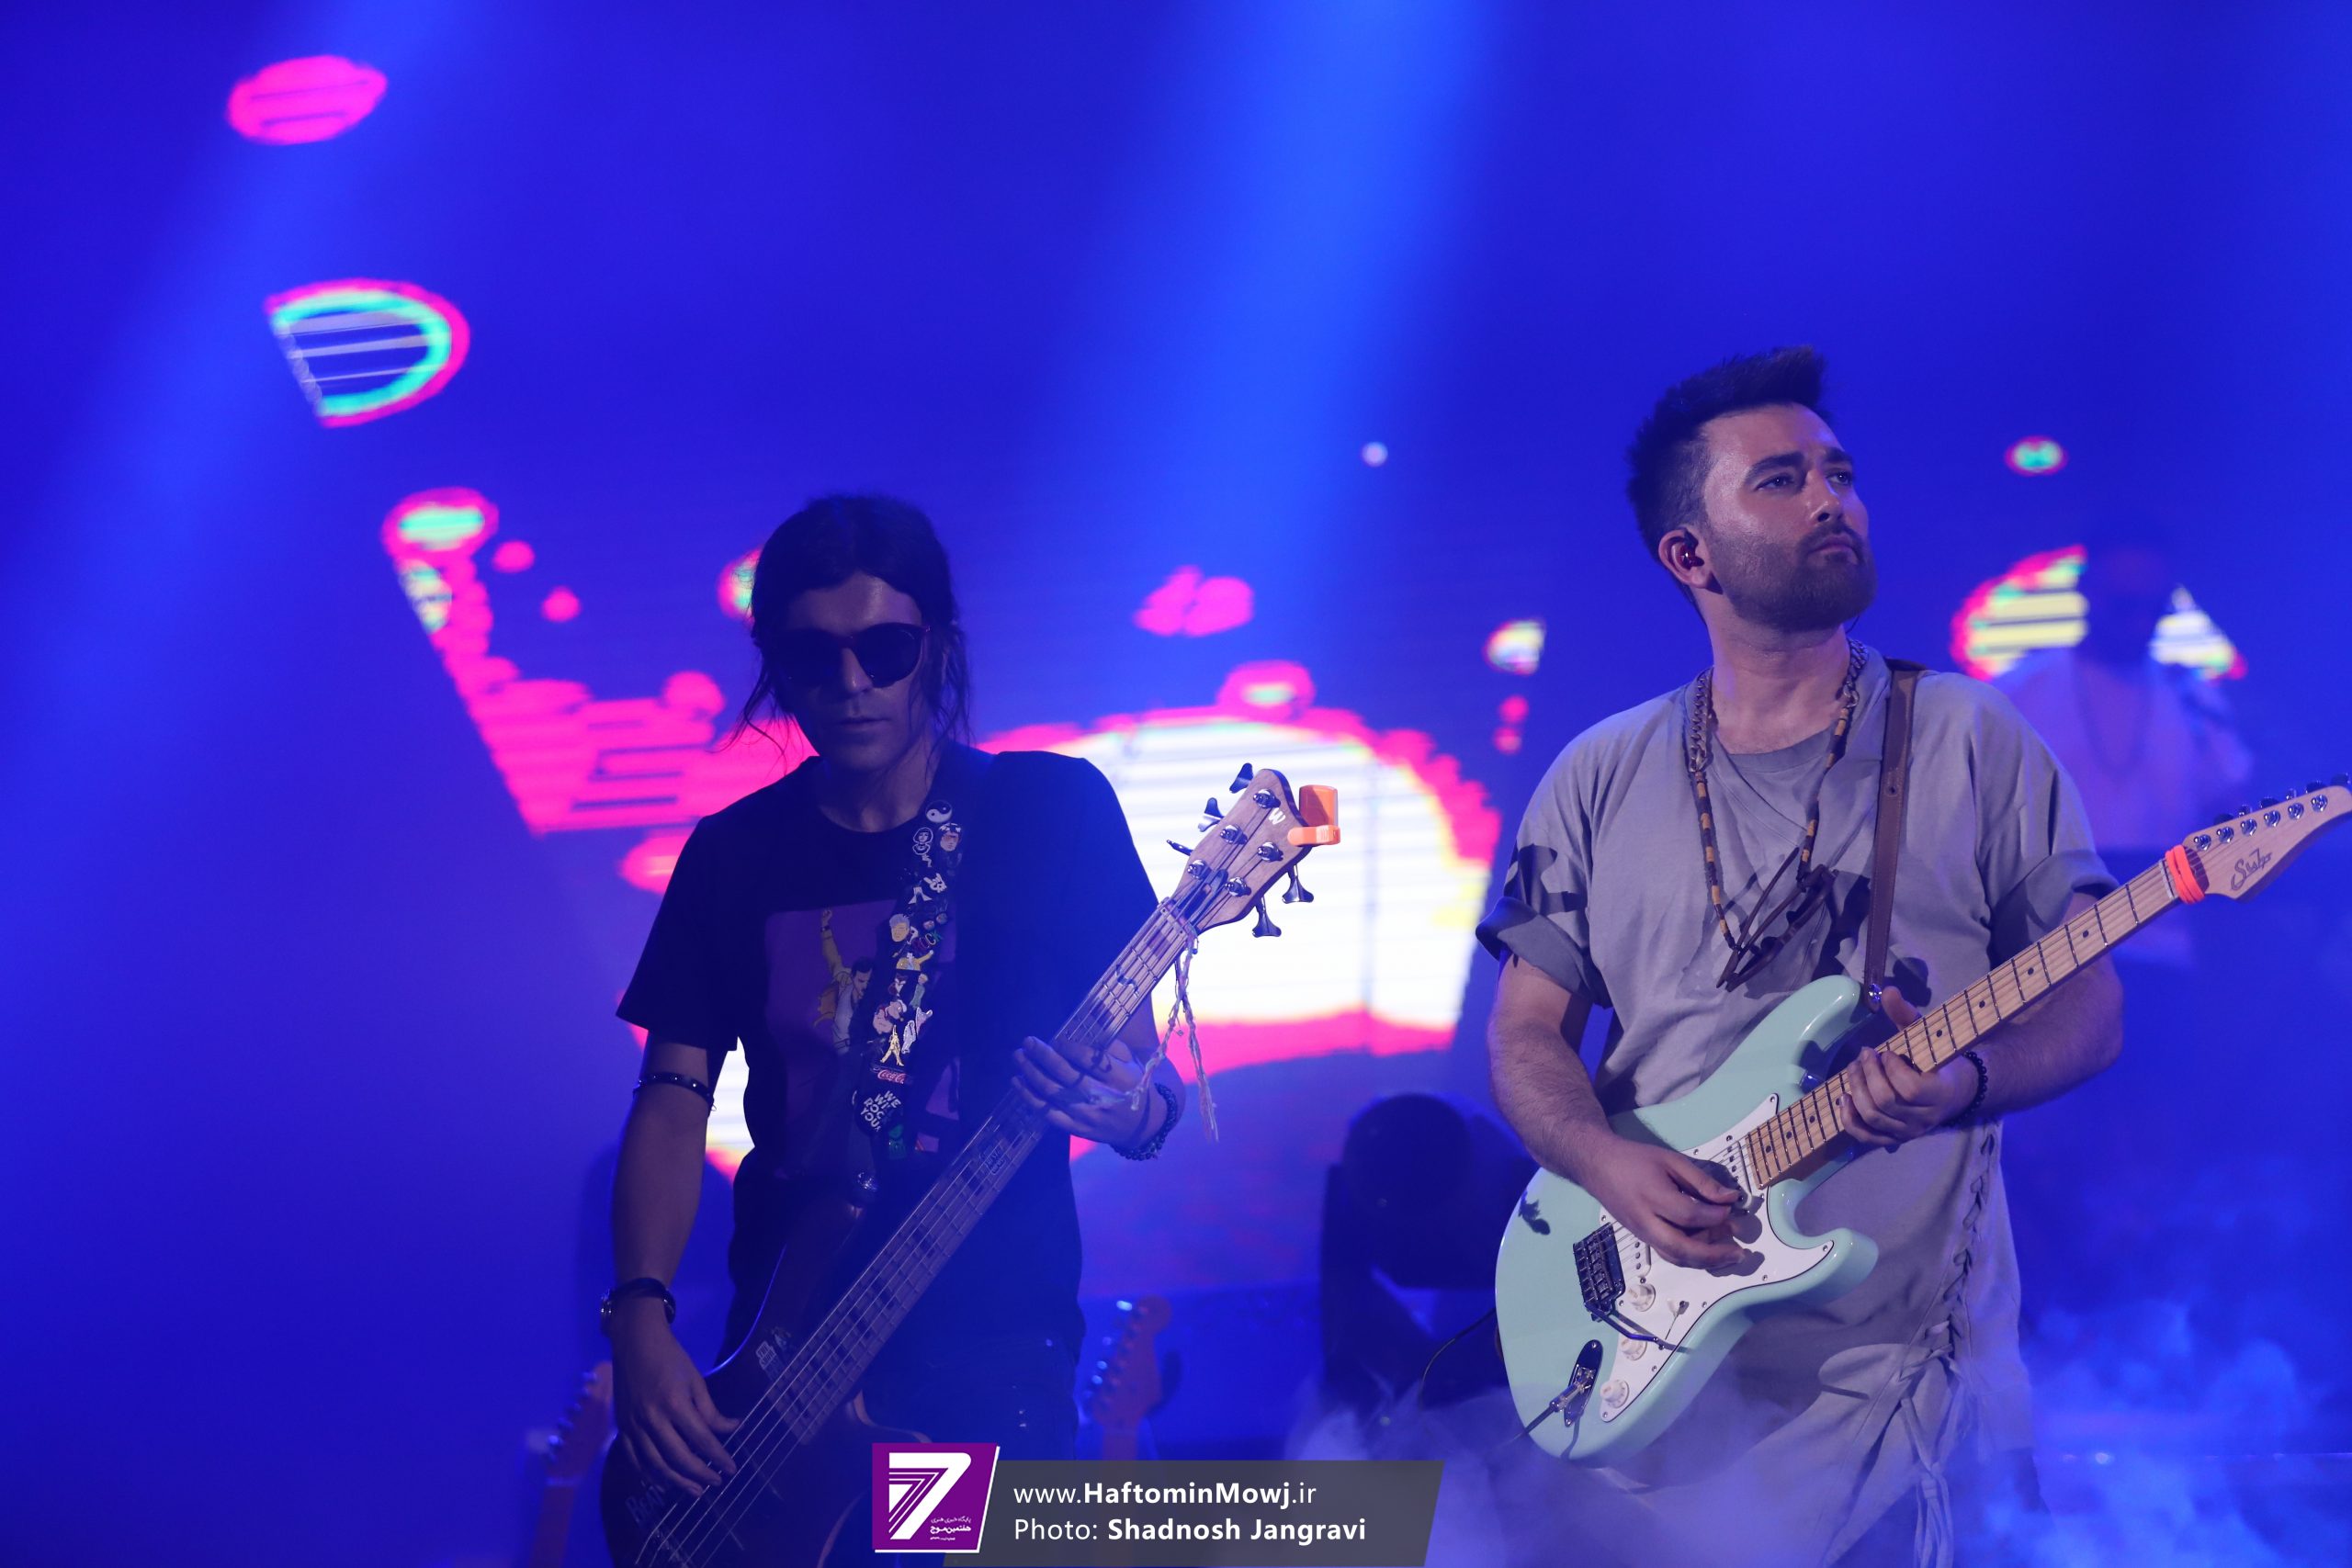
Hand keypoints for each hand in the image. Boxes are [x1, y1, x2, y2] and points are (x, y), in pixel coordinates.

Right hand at [611, 1303, 738, 1496]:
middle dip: (700, 1474)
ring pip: (655, 1465)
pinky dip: (650, 1475)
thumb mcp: (696, 1380)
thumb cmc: (671, 1358)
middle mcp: (652, 1419)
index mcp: (674, 1404)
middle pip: (678, 1458)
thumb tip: (732, 1429)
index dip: (718, 1457)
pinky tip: (664, 1482)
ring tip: (695, 1491)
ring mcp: (634, 1426)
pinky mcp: (622, 1428)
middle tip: (716, 1483)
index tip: (732, 1470)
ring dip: (677, 1482)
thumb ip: (711, 1411)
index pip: (701, 1439)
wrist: (635, 1342)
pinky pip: (635, 1460)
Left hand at [1013, 1035, 1154, 1147]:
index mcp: (1119, 1078)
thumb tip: (1088, 1026)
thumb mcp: (1133, 1063)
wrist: (1142, 1127)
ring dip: (1032, 1073)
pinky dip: (1030, 1098)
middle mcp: (1101, 1097)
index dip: (1069, 1048)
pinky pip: (1048, 1113)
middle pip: (1066, 1074)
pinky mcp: (1076, 1128)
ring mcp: (1086, 1115)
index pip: (1089, 1060)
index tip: (1056, 1041)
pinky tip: (1018, 1082)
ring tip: (1019, 1057)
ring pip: (1052, 1093)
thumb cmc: (1135, 1087)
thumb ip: (1112, 1045)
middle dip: (1044, 1056)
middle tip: (1028, 1041)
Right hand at [1577, 1133, 1746, 1270]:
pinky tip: (1707, 1251)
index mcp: (1652, 1196)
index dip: (1715, 1216)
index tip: (1731, 1208)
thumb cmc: (1636, 1159)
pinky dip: (1690, 1257)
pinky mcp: (1641, 1238)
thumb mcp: (1671, 1160)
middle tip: (1740, 1252)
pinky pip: (1668, 1254)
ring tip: (1729, 1255)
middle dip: (1714, 1255)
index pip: (1689, 1215)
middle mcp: (1645, 1221)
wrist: (1598, 1166)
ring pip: (1675, 1257)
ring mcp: (1641, 1233)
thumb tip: (1731, 1198)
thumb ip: (1701, 1181)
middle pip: (1681, 1248)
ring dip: (1704, 1261)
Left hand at [1837, 990, 1973, 1148]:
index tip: (1886, 1052)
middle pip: (1886, 1102)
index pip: (1911, 1089)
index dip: (1892, 1068)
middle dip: (1868, 1075)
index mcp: (1939, 1093)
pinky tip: (1844, 1097)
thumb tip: (1887, 990)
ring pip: (1873, 1118)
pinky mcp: (1893, 1140)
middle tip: (1864, 1055)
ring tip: (1853, 1069)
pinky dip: (1849, 1119)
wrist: (1954, 1092)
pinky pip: (1865, 1137)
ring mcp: (1908, 1132)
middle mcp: (1924, 1118)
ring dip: (1856, 1090)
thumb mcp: (1927, 1036)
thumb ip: (1906, 1015)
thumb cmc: (1937, 1060)